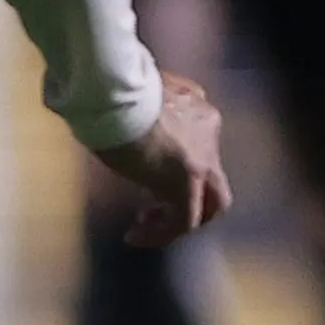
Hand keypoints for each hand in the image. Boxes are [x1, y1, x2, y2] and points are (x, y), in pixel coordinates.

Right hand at [91, 75, 230, 240]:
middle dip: (193, 195)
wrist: (113, 91)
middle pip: (215, 175)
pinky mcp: (188, 181)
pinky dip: (163, 234)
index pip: (197, 139)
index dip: (175, 160)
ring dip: (181, 219)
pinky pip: (185, 220)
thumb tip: (113, 120)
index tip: (145, 172)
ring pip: (211, 201)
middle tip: (155, 204)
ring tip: (144, 225)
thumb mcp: (131, 96)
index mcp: (196, 104)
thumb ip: (139, 110)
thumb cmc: (110, 88)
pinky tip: (135, 236)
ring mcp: (203, 156)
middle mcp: (208, 128)